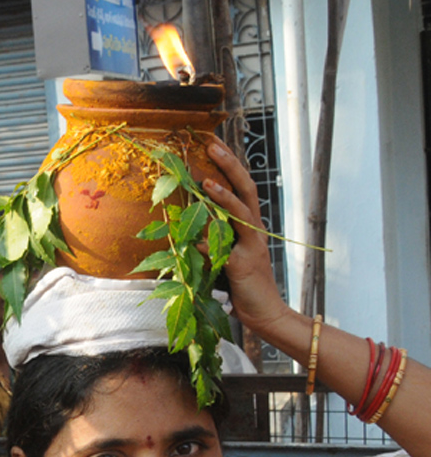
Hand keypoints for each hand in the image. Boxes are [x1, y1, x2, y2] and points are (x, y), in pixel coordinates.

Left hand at [203, 142, 289, 334]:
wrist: (264, 312)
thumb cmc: (243, 285)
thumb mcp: (225, 257)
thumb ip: (212, 241)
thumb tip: (192, 230)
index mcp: (249, 225)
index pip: (241, 187)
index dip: (229, 165)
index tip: (214, 144)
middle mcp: (254, 230)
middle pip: (246, 188)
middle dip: (229, 165)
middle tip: (212, 144)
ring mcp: (251, 245)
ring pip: (241, 212)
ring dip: (224, 195)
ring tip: (206, 181)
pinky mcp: (243, 263)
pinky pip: (224, 248)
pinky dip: (208, 242)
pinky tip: (195, 238)